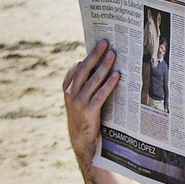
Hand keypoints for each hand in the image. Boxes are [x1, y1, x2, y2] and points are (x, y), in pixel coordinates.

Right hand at [63, 40, 119, 163]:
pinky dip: (109, 84)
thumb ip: (83, 85)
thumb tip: (89, 65)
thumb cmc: (83, 117)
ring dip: (104, 66)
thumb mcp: (78, 100)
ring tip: (113, 55)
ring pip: (93, 79)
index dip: (86, 56)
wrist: (81, 140)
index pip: (76, 69)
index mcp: (67, 89)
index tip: (96, 44)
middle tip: (106, 43)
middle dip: (95, 55)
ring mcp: (79, 102)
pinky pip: (100, 94)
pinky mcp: (89, 111)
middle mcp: (71, 94)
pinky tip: (117, 76)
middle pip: (84, 69)